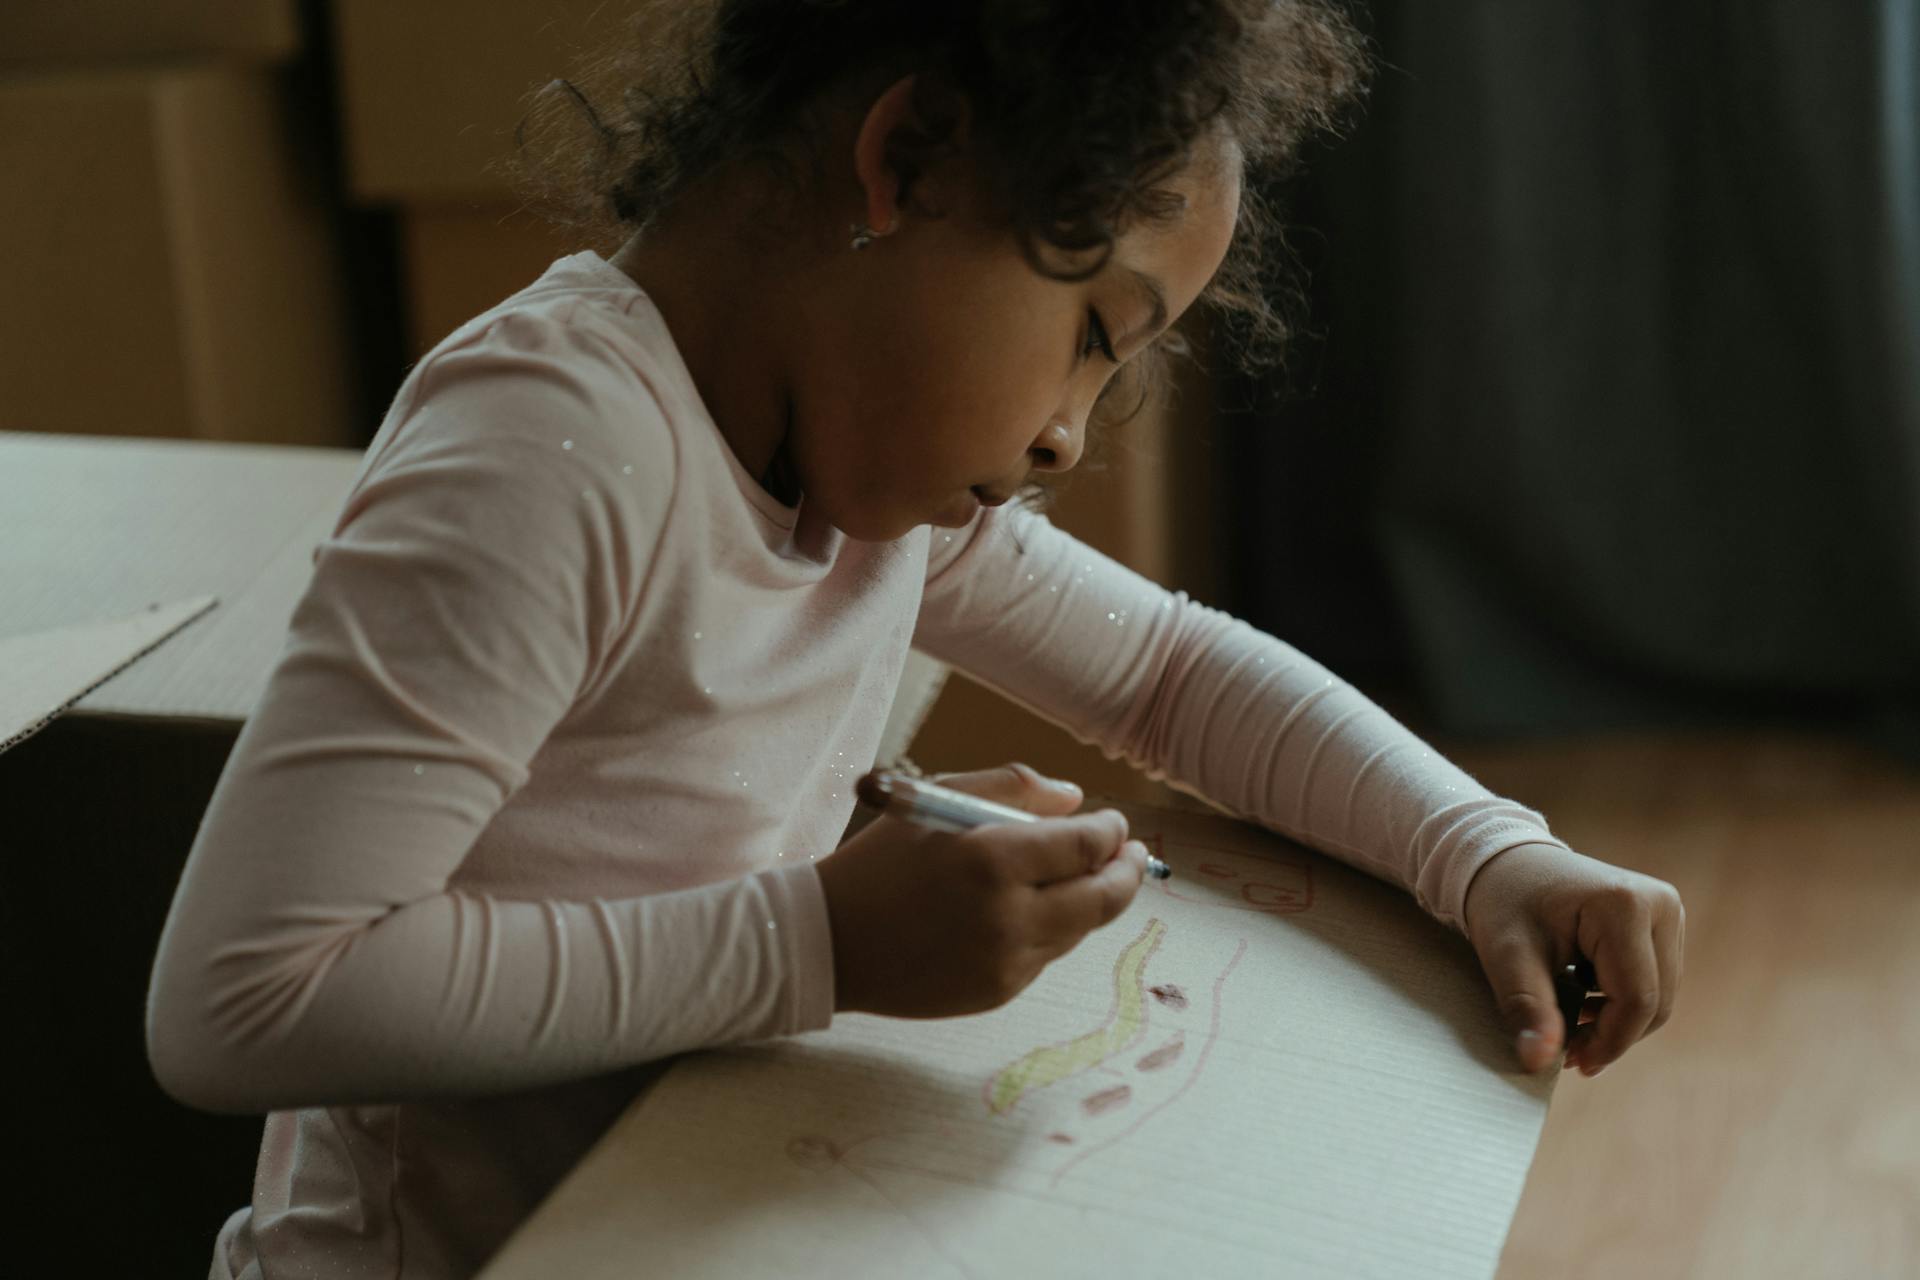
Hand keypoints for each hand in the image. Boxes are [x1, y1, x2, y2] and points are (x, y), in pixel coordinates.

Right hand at [815, 763, 1150, 1018]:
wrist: (829, 941)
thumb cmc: (881, 860)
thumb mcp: (939, 800)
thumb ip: (1014, 788)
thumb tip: (1077, 800)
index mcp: (993, 858)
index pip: (1088, 845)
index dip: (1111, 832)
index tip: (1114, 824)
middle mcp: (1008, 916)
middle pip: (1104, 898)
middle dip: (1126, 873)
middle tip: (1129, 856)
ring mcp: (1006, 962)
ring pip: (1079, 929)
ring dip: (1087, 901)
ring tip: (1079, 878)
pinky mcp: (998, 993)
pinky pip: (1045, 956)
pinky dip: (1047, 930)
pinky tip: (1024, 912)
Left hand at [1462, 841, 1684, 1076]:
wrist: (1506, 860)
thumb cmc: (1503, 903)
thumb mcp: (1506, 956)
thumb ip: (1527, 1008)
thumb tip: (1538, 1062)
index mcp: (1625, 907)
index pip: (1637, 999)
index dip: (1609, 1042)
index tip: (1571, 1063)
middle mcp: (1660, 904)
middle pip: (1655, 1001)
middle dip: (1614, 1035)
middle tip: (1568, 1050)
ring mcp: (1667, 910)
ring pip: (1659, 995)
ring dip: (1619, 1020)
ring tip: (1572, 1023)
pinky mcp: (1663, 920)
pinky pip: (1655, 979)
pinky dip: (1623, 1000)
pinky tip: (1584, 998)